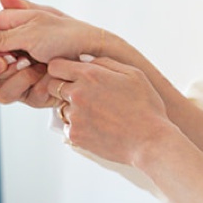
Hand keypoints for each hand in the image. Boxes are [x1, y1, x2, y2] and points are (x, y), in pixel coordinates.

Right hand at [0, 0, 58, 106]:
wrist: (91, 57)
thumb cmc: (65, 34)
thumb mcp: (33, 25)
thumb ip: (2, 31)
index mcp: (2, 34)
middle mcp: (4, 57)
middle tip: (0, 61)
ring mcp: (14, 77)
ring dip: (10, 74)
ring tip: (30, 62)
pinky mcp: (26, 93)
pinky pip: (10, 94)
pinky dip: (25, 82)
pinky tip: (41, 73)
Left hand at [47, 54, 168, 167]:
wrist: (149, 141)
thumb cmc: (145, 106)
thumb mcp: (132, 74)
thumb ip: (105, 62)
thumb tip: (87, 60)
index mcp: (90, 75)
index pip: (55, 66)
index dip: (61, 69)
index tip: (71, 74)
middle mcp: (77, 94)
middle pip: (52, 86)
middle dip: (63, 88)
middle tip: (84, 95)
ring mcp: (75, 116)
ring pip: (61, 108)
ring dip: (73, 109)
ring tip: (98, 114)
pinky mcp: (75, 135)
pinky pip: (68, 127)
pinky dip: (79, 127)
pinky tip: (98, 127)